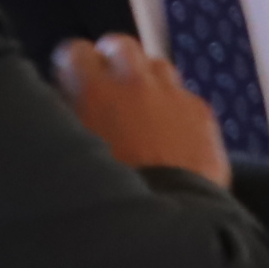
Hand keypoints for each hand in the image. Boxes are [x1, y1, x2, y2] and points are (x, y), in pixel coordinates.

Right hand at [57, 34, 225, 183]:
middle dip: (112, 60)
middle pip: (121, 45)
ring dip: (146, 80)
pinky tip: (171, 133)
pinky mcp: (202, 114)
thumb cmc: (110, 197)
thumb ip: (68, 120)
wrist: (163, 222)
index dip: (72, 66)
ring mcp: (173, 95)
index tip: (71, 78)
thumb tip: (66, 107)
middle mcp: (135, 84)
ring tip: (140, 108)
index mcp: (93, 92)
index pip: (75, 52)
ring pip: (158, 66)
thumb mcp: (72, 153)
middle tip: (107, 83)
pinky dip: (176, 107)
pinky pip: (186, 96)